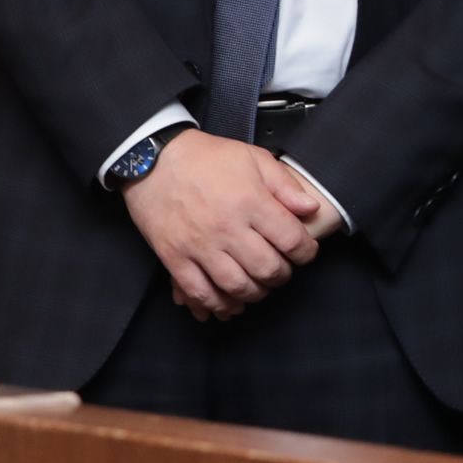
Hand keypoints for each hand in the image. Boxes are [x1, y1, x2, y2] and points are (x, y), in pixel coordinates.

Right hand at [123, 131, 322, 318]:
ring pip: (235, 286)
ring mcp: (198, 246)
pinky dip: (217, 304)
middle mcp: (226, 228)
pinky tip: (229, 304)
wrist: (152, 161)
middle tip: (282, 271)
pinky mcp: (174, 258)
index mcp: (250, 202)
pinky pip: (198, 291)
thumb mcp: (254, 158)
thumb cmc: (207, 158)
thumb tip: (311, 209)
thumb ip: (286, 185)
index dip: (305, 252)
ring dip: (254, 293)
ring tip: (259, 286)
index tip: (305, 253)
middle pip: (266, 269)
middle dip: (282, 275)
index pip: (290, 240)